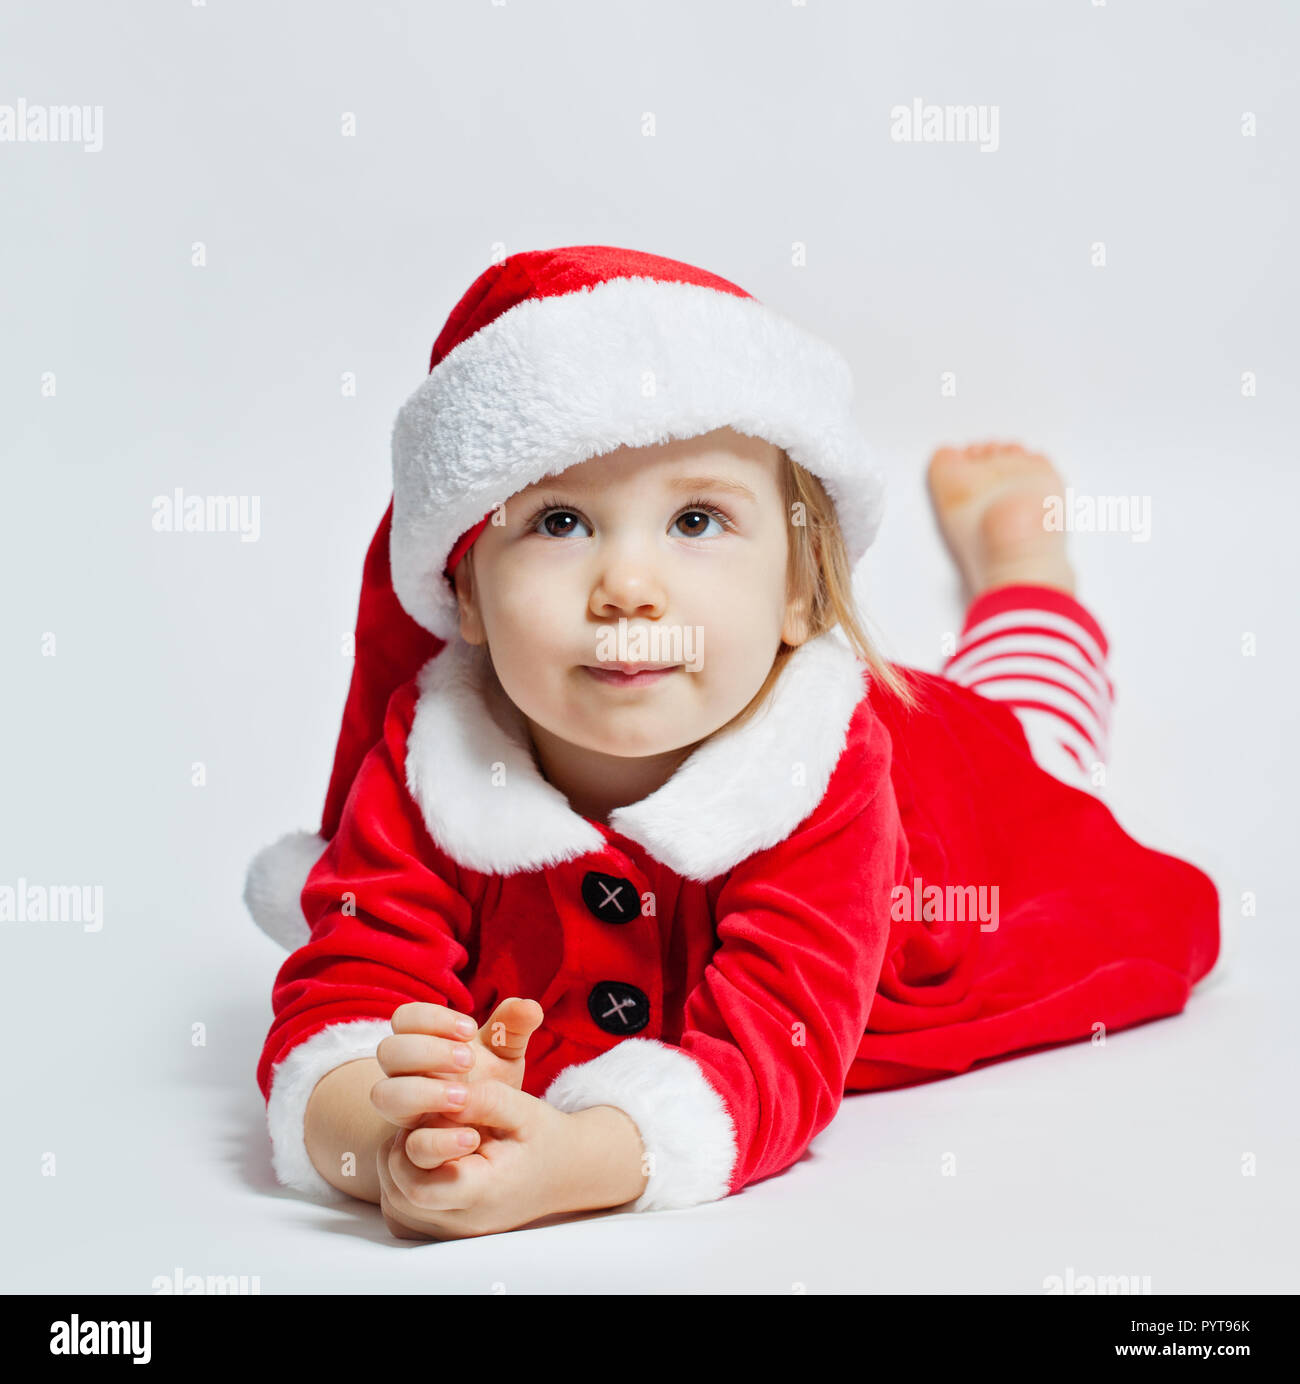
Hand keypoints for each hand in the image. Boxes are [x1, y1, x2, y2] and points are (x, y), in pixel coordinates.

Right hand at [371, 998, 544, 1164]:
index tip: (470, 1030)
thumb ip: (512, 1028)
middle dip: (427, 1052)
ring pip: (384, 1095)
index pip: (405, 1018)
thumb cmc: (489, 1079)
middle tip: (469, 1061)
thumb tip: (531, 1007)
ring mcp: (403, 1110)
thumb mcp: (503, 1053)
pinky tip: (470, 1138)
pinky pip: (405, 1145)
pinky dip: (435, 1142)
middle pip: (388, 1051)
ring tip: (463, 1098)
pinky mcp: (410, 1148)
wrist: (487, 1130)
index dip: (432, 1019)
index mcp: (420, 1042)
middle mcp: (403, 1074)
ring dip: (421, 1093)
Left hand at [376, 1077, 578, 1240]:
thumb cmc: (542, 1139)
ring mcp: (450, 1232)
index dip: (426, 1145)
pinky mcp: (442, 1230)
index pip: (423, 1183)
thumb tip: (443, 1093)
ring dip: (398, 1163)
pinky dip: (400, 1183)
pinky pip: (400, 1214)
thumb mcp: (523, 1109)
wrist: (564, 1172)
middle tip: (429, 1121)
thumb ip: (484, 1100)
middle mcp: (462, 1222)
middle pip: (400, 1191)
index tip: (454, 1124)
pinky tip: (422, 1158)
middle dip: (404, 1149)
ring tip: (427, 1134)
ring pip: (394, 1203)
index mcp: (482, 1194)